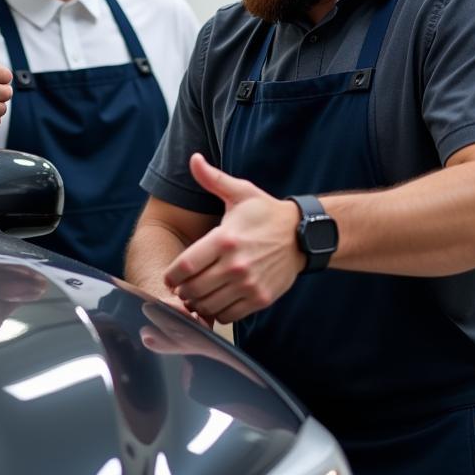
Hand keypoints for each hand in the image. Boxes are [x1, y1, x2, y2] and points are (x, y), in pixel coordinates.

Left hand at [164, 153, 304, 323]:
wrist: (303, 235)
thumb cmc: (266, 213)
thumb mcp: (240, 192)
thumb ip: (212, 178)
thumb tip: (193, 158)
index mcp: (225, 239)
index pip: (184, 266)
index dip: (172, 275)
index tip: (171, 276)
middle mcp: (235, 265)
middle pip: (193, 289)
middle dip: (183, 290)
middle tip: (183, 286)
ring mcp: (248, 284)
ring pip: (208, 305)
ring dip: (198, 302)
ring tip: (198, 293)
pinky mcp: (260, 299)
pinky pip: (228, 315)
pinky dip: (218, 311)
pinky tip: (218, 300)